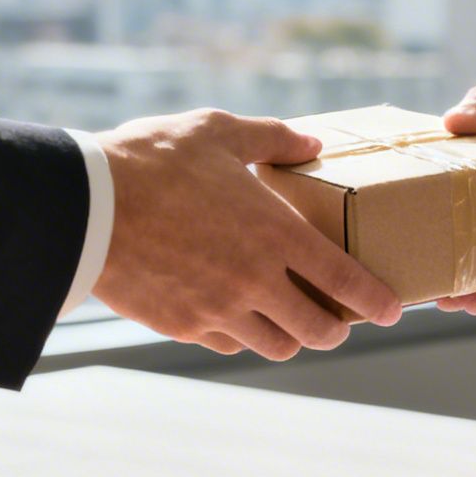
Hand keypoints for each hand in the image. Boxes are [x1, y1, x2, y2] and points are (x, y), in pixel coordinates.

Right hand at [92, 109, 402, 359]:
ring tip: (289, 320)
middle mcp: (253, 281)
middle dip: (336, 327)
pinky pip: (229, 343)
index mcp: (273, 234)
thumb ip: (272, 138)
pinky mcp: (183, 325)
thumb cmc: (152, 160)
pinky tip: (237, 315)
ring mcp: (217, 310)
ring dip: (290, 336)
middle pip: (317, 329)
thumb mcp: (217, 131)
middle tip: (338, 319)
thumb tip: (310, 144)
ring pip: (276, 345)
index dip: (374, 301)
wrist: (84, 206)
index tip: (392, 309)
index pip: (343, 281)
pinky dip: (243, 335)